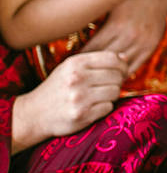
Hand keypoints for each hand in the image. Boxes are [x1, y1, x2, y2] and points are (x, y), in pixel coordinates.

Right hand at [12, 52, 127, 153]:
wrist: (34, 114)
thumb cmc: (57, 88)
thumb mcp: (71, 68)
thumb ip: (97, 61)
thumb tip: (125, 57)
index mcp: (75, 63)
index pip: (112, 58)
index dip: (122, 65)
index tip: (122, 71)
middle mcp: (77, 78)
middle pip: (116, 76)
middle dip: (118, 81)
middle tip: (110, 86)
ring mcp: (80, 97)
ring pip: (115, 92)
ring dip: (112, 95)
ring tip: (100, 96)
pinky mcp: (82, 115)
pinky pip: (108, 107)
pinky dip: (105, 107)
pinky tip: (93, 107)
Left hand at [82, 0, 166, 73]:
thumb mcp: (112, 3)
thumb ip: (99, 19)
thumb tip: (78, 30)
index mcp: (116, 25)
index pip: (93, 47)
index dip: (82, 55)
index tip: (75, 60)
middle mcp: (129, 36)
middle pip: (105, 58)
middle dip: (93, 64)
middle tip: (82, 70)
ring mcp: (142, 42)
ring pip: (120, 65)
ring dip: (109, 70)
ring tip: (97, 75)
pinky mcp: (151, 47)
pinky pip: (136, 66)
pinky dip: (125, 72)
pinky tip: (115, 73)